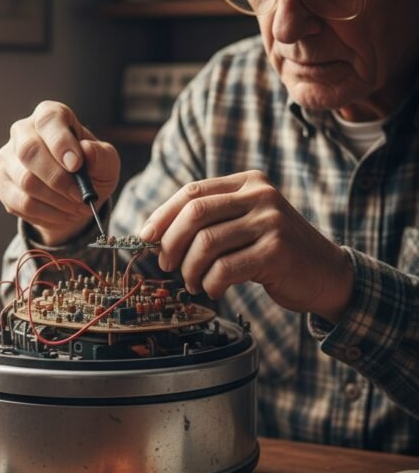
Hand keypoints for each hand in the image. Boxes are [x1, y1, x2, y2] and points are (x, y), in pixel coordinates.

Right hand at [0, 101, 119, 245]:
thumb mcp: (106, 163)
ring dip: (56, 201)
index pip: (48, 120)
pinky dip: (46, 214)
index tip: (77, 165)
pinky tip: (61, 214)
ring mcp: (7, 158)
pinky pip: (20, 203)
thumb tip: (86, 150)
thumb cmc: (90, 171)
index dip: (61, 143)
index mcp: (50, 116)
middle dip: (58, 179)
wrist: (72, 197)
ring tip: (77, 209)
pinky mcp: (1, 183)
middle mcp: (23, 131)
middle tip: (81, 197)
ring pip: (25, 181)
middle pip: (30, 151)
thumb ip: (102, 155)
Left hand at [139, 170, 354, 322]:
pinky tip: (213, 289)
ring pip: (206, 243)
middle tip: (166, 265)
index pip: (192, 192)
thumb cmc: (274, 251)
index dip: (163, 215)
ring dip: (190, 270)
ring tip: (192, 282)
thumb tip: (155, 234)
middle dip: (171, 243)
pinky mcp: (276, 252)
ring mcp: (271, 222)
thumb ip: (210, 220)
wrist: (326, 273)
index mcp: (248, 183)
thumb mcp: (245, 223)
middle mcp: (261, 196)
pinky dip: (210, 283)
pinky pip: (224, 268)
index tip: (146, 237)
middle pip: (194, 214)